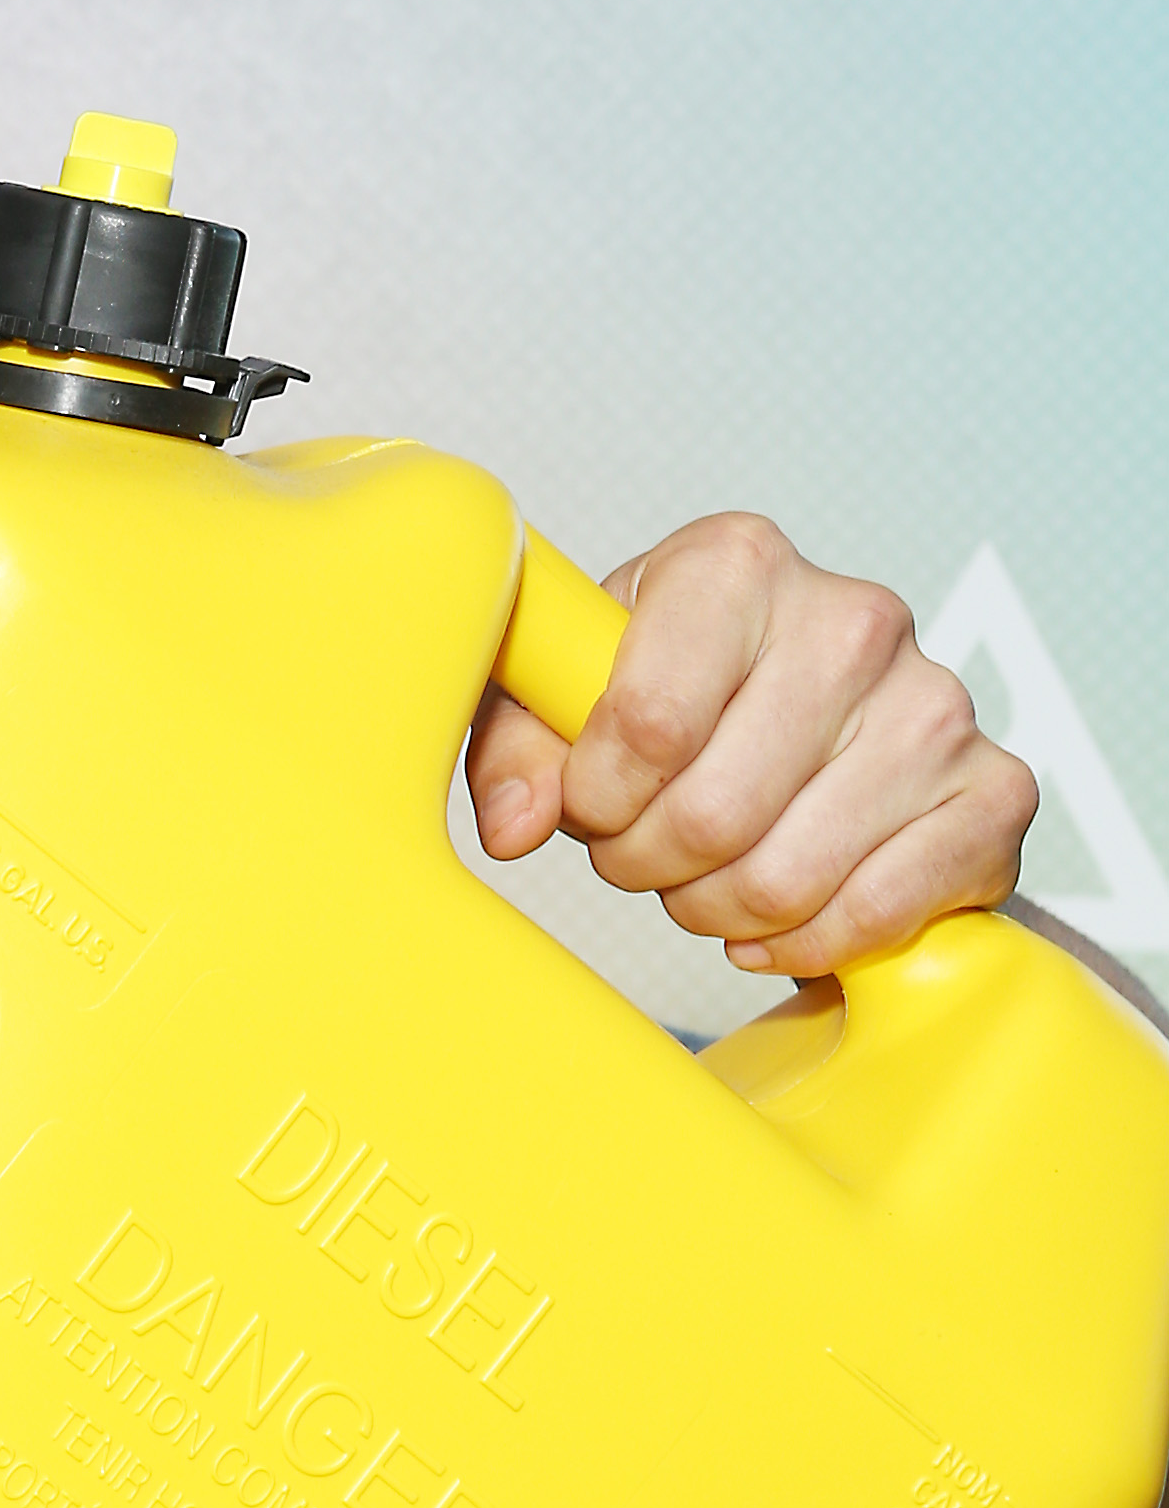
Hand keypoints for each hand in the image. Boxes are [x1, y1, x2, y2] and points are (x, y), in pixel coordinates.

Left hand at [467, 513, 1034, 978]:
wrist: (801, 720)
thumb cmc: (671, 697)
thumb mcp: (562, 699)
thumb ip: (516, 748)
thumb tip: (514, 826)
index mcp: (737, 564)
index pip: (647, 725)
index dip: (597, 800)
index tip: (593, 804)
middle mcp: (854, 618)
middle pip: (713, 816)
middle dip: (651, 866)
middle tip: (646, 853)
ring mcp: (936, 704)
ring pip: (785, 879)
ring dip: (718, 910)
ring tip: (709, 874)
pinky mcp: (993, 791)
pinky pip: (877, 913)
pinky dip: (805, 943)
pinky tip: (777, 918)